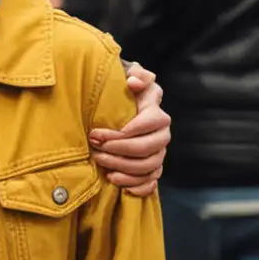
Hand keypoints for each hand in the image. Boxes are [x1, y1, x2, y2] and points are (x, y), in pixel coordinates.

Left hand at [91, 64, 169, 196]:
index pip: (149, 123)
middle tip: (96, 148)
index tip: (100, 132)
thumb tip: (134, 83)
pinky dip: (136, 186)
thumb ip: (136, 73)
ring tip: (101, 164)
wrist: (116, 109)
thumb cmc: (119, 93)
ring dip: (123, 168)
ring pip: (148, 167)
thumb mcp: (126, 76)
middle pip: (147, 148)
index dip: (126, 131)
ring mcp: (159, 153)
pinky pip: (151, 183)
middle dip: (119, 150)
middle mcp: (162, 134)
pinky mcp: (153, 169)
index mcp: (156, 112)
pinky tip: (116, 182)